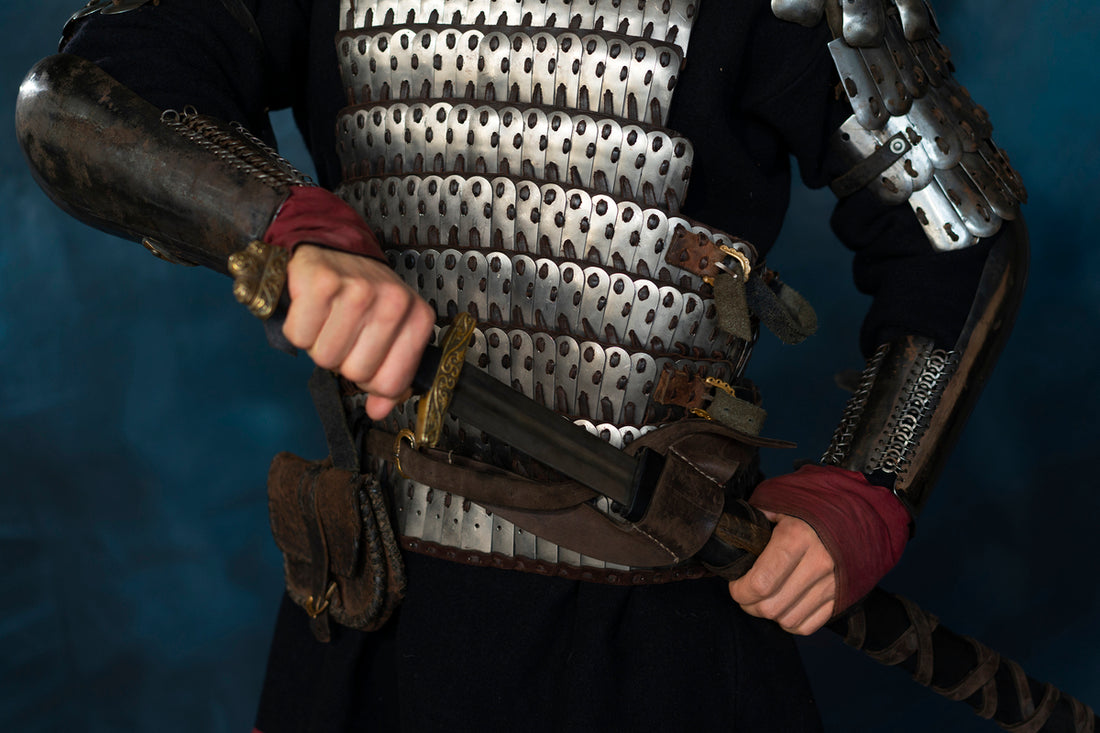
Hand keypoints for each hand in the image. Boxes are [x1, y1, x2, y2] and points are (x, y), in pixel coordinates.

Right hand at [282, 244, 435, 419]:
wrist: (334, 248)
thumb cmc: (363, 294)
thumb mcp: (391, 333)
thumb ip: (390, 377)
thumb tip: (378, 411)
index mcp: (417, 318)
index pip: (391, 383)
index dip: (370, 381)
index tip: (365, 358)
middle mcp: (393, 301)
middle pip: (356, 373)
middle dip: (342, 361)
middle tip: (343, 334)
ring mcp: (358, 289)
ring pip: (325, 358)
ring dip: (319, 344)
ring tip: (328, 320)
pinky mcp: (321, 281)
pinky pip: (300, 336)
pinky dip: (298, 328)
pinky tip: (311, 310)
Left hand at [727, 510, 836, 635]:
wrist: (860, 512)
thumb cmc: (816, 506)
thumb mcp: (783, 503)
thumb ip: (757, 518)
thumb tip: (733, 532)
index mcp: (797, 537)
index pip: (760, 583)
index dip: (740, 590)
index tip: (736, 584)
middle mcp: (817, 563)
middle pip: (771, 607)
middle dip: (750, 604)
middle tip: (746, 592)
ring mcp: (832, 583)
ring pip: (787, 619)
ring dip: (770, 614)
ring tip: (765, 598)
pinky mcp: (842, 597)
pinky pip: (808, 626)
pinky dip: (791, 622)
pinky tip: (786, 605)